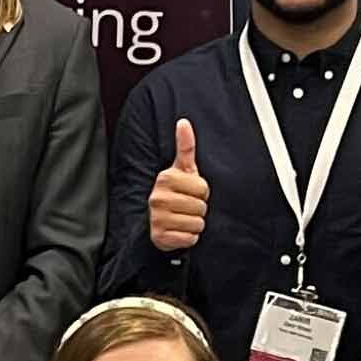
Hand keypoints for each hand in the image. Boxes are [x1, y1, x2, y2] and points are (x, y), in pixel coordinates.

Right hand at [146, 117, 208, 252]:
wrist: (158, 222)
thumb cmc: (175, 192)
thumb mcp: (181, 169)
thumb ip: (185, 146)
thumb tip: (183, 121)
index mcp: (165, 178)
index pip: (203, 188)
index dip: (202, 192)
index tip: (190, 193)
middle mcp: (158, 198)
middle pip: (201, 206)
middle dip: (199, 209)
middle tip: (186, 207)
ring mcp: (157, 218)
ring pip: (197, 224)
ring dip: (195, 224)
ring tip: (183, 219)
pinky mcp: (160, 237)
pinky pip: (190, 238)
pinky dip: (189, 238)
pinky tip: (179, 231)